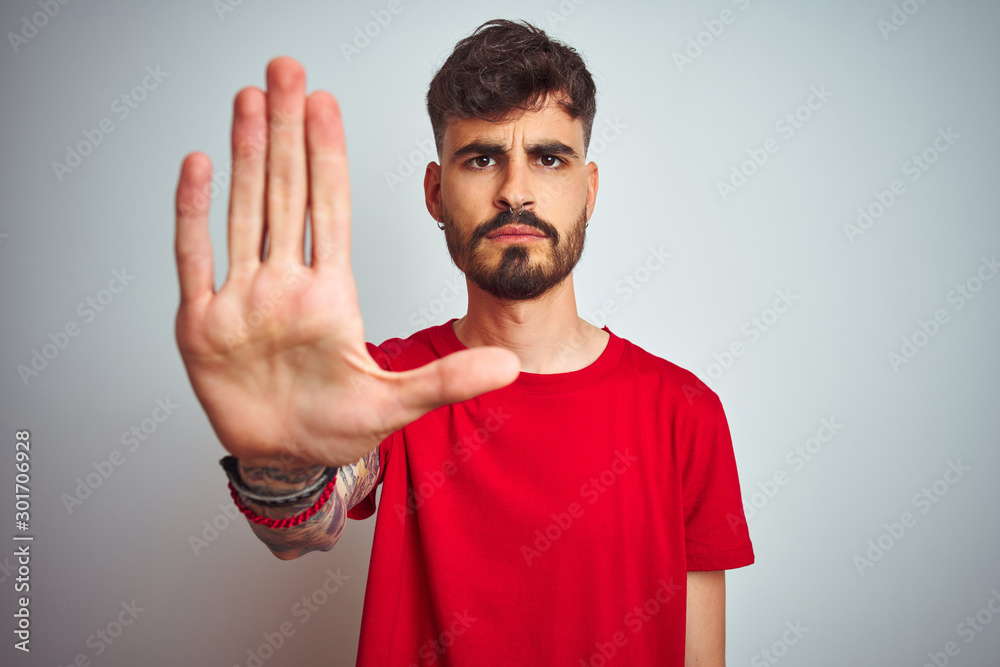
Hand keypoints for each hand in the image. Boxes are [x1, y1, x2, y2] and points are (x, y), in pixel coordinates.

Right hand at [173, 57, 518, 467]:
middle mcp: (286, 284)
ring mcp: (244, 299)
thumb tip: (513, 367)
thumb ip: (451, 380)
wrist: (284, 459)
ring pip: (244, 212)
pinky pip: (196, 259)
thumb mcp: (397, 404)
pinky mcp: (203, 324)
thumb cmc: (335, 428)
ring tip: (248, 100)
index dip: (327, 155)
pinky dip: (195, 214)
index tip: (326, 104)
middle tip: (285, 71)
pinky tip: (199, 166)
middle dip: (286, 131)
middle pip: (286, 193)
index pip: (331, 209)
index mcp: (331, 295)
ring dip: (245, 155)